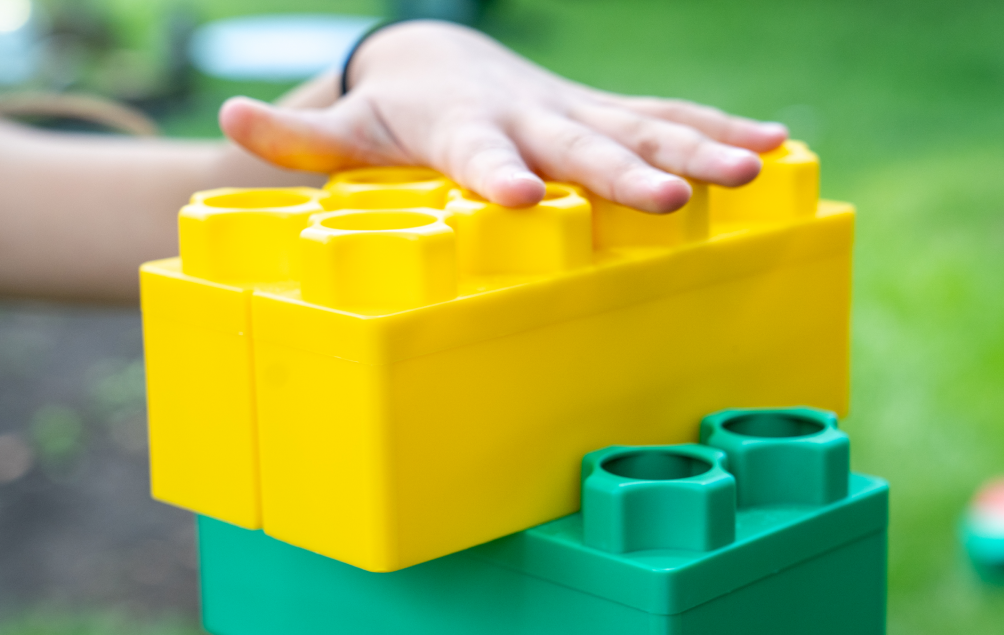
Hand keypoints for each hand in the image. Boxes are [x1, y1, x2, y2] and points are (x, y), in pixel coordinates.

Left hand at [218, 21, 786, 212]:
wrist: (444, 65)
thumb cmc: (394, 113)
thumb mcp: (345, 131)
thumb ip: (297, 138)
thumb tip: (225, 114)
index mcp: (462, 129)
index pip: (479, 155)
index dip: (497, 174)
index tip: (520, 199)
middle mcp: (529, 119)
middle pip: (579, 146)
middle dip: (626, 172)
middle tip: (672, 199)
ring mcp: (574, 116)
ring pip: (642, 128)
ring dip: (698, 150)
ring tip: (756, 171)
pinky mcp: (603, 118)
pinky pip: (668, 119)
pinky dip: (720, 131)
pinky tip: (778, 148)